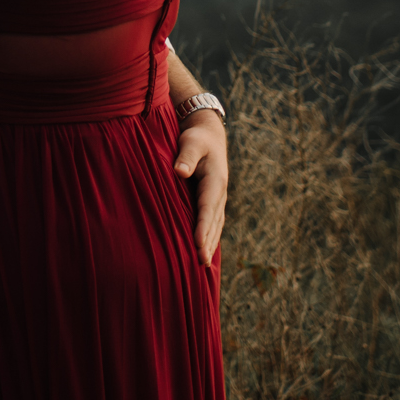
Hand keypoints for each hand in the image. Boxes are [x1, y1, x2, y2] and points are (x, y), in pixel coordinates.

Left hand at [174, 108, 226, 263]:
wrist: (209, 135)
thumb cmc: (197, 138)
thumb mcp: (191, 142)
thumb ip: (186, 157)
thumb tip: (180, 172)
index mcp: (215, 181)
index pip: (207, 208)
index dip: (203, 227)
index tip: (198, 245)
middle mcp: (220, 193)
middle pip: (213, 222)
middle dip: (207, 243)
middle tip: (200, 263)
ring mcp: (218, 198)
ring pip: (215, 225)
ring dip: (210, 243)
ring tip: (202, 264)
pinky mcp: (212, 200)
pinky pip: (212, 222)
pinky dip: (209, 236)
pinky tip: (203, 250)